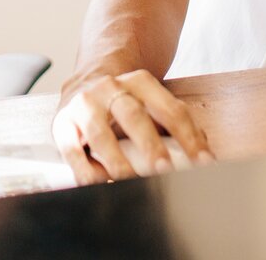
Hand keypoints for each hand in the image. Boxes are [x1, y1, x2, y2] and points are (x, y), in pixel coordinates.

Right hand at [52, 68, 214, 184]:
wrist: (84, 84)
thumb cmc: (124, 104)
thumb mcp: (149, 103)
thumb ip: (172, 123)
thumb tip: (203, 150)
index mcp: (140, 82)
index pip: (170, 109)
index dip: (188, 137)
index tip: (202, 162)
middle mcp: (110, 88)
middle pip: (134, 117)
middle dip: (150, 145)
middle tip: (165, 171)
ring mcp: (84, 104)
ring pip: (101, 134)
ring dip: (118, 161)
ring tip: (131, 182)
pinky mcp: (63, 124)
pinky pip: (72, 150)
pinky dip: (86, 171)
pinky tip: (99, 184)